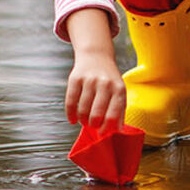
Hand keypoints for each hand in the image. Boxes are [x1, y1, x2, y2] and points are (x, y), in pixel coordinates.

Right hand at [63, 8, 124, 128]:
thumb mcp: (119, 91)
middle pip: (96, 114)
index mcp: (119, 89)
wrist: (96, 55)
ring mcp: (89, 80)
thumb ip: (120, 111)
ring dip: (82, 120)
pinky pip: (70, 101)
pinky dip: (70, 114)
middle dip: (93, 125)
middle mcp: (105, 84)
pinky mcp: (76, 78)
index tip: (102, 133)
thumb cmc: (109, 79)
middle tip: (92, 125)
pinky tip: (73, 119)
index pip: (113, 115)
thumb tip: (117, 132)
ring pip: (83, 109)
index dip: (106, 128)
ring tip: (84, 121)